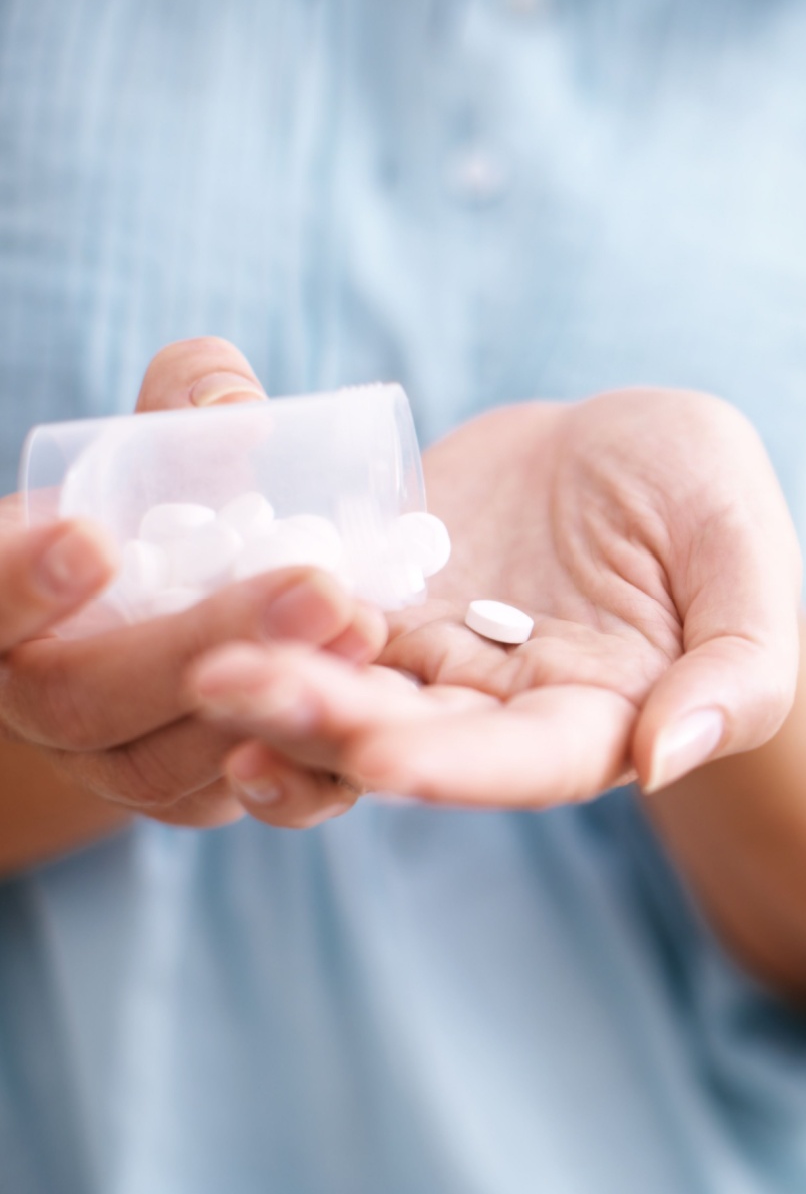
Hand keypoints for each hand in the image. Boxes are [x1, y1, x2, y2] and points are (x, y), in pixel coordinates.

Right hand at [0, 339, 384, 828]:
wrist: (169, 621)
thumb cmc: (153, 515)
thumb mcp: (156, 451)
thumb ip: (185, 409)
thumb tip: (239, 403)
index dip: (17, 583)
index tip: (90, 538)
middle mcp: (34, 701)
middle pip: (85, 700)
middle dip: (203, 643)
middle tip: (318, 590)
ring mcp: (107, 764)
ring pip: (163, 767)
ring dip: (268, 702)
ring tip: (362, 630)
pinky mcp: (187, 796)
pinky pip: (234, 803)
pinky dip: (304, 762)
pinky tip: (369, 704)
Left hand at [192, 388, 802, 822]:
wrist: (625, 446)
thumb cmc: (707, 494)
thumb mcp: (748, 553)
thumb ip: (738, 668)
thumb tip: (665, 760)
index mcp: (601, 716)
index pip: (529, 763)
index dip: (459, 766)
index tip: (382, 757)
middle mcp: (503, 709)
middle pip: (414, 736)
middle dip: (328, 723)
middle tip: (237, 689)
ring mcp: (434, 657)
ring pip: (350, 692)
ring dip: (276, 688)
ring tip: (205, 664)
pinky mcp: (384, 598)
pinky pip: (317, 620)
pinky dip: (267, 621)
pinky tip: (209, 602)